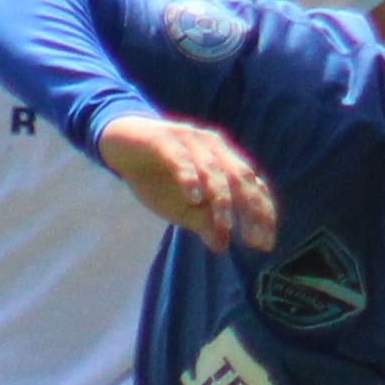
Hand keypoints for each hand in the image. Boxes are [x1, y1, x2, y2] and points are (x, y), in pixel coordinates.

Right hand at [99, 114, 277, 253]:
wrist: (119, 144)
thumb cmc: (157, 176)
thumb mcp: (181, 207)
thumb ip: (203, 222)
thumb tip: (221, 245)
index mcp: (225, 161)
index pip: (253, 187)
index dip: (262, 215)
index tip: (265, 245)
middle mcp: (214, 147)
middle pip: (241, 178)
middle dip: (251, 209)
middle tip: (253, 240)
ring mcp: (190, 140)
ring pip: (214, 170)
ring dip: (222, 198)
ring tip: (225, 225)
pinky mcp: (165, 139)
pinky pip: (182, 159)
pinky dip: (190, 178)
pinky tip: (193, 199)